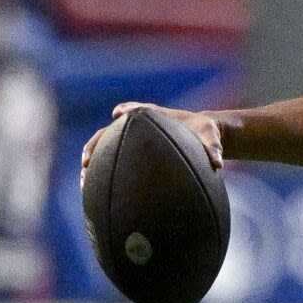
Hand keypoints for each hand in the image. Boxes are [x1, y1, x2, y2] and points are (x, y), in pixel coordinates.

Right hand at [81, 103, 222, 183]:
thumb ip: (214, 148)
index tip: (118, 114)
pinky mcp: (131, 151)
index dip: (127, 110)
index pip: (136, 110)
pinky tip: (97, 192)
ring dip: (92, 162)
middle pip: (108, 133)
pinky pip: (114, 159)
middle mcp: (136, 126)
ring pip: (104, 148)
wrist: (201, 133)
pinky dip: (104, 172)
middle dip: (95, 145)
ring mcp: (130, 139)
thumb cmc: (206, 133)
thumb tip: (218, 163)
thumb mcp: (211, 137)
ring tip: (84, 182)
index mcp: (154, 116)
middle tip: (86, 161)